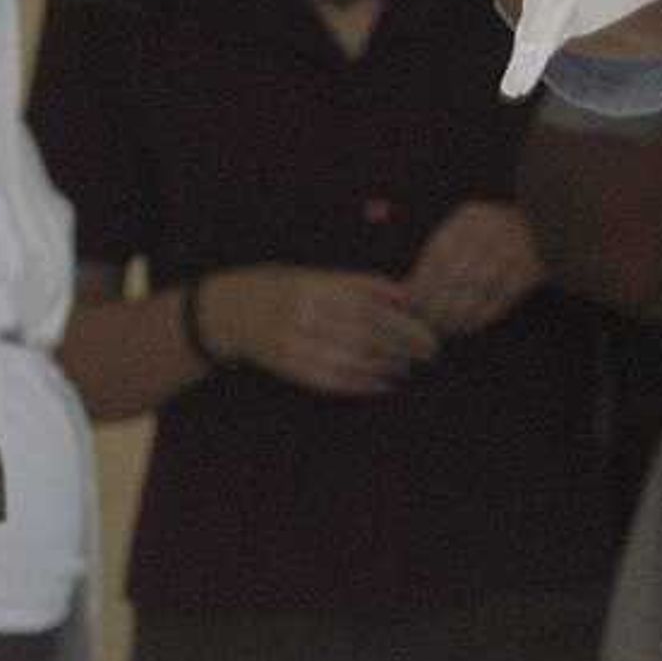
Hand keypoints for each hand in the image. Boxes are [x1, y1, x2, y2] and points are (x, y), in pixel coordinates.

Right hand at [198, 265, 435, 395]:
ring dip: (388, 366)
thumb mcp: (319, 275)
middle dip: (404, 346)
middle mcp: (305, 316)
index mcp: (314, 287)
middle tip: (429, 351)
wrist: (231, 312)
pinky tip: (385, 383)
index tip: (428, 331)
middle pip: (367, 336)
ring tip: (409, 365)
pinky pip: (334, 381)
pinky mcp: (291, 369)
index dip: (404, 323)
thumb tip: (406, 297)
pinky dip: (365, 384)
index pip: (371, 308)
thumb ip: (360, 285)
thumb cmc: (284, 288)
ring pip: (354, 361)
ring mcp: (295, 345)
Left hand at [402, 198, 542, 338]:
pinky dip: (482, 316)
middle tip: (427, 321)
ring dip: (458, 313)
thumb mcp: (464, 234)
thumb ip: (436, 258)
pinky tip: (469, 325)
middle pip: (457, 273)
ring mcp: (513, 249)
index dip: (422, 283)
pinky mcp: (530, 271)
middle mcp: (491, 229)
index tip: (412, 303)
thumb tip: (406, 291)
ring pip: (478, 288)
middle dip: (438, 302)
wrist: (543, 230)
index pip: (439, 253)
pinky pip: (501, 298)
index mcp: (470, 217)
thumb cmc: (492, 236)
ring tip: (446, 327)